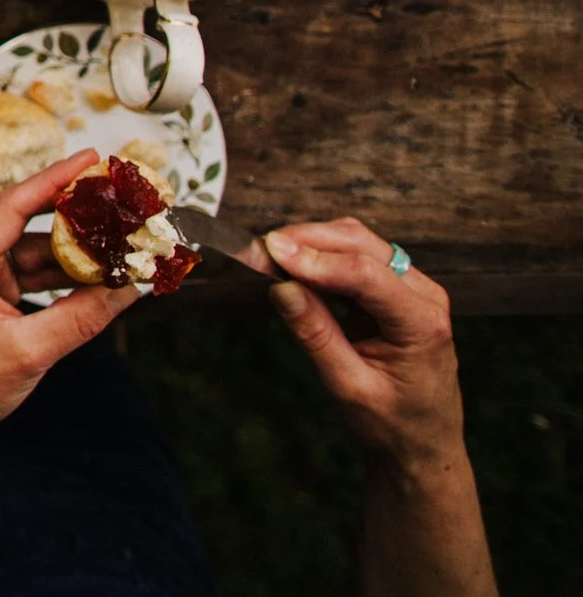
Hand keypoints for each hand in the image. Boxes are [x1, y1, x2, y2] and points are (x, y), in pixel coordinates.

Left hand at [0, 150, 141, 488]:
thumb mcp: (29, 352)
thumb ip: (81, 317)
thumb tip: (126, 290)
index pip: (12, 204)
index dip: (54, 179)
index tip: (90, 159)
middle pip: (23, 219)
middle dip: (72, 210)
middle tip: (114, 197)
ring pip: (31, 248)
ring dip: (72, 249)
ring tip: (118, 243)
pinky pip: (27, 271)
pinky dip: (60, 274)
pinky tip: (95, 276)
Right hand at [264, 219, 465, 466]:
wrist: (422, 443)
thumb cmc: (391, 423)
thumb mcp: (347, 387)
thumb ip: (315, 335)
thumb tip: (280, 287)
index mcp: (422, 323)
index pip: (365, 274)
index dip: (314, 259)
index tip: (268, 252)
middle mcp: (424, 295)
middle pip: (361, 244)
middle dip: (307, 240)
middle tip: (258, 250)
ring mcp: (413, 288)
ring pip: (357, 242)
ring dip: (312, 244)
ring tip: (269, 259)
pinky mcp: (395, 289)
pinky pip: (356, 257)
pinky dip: (321, 257)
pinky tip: (293, 269)